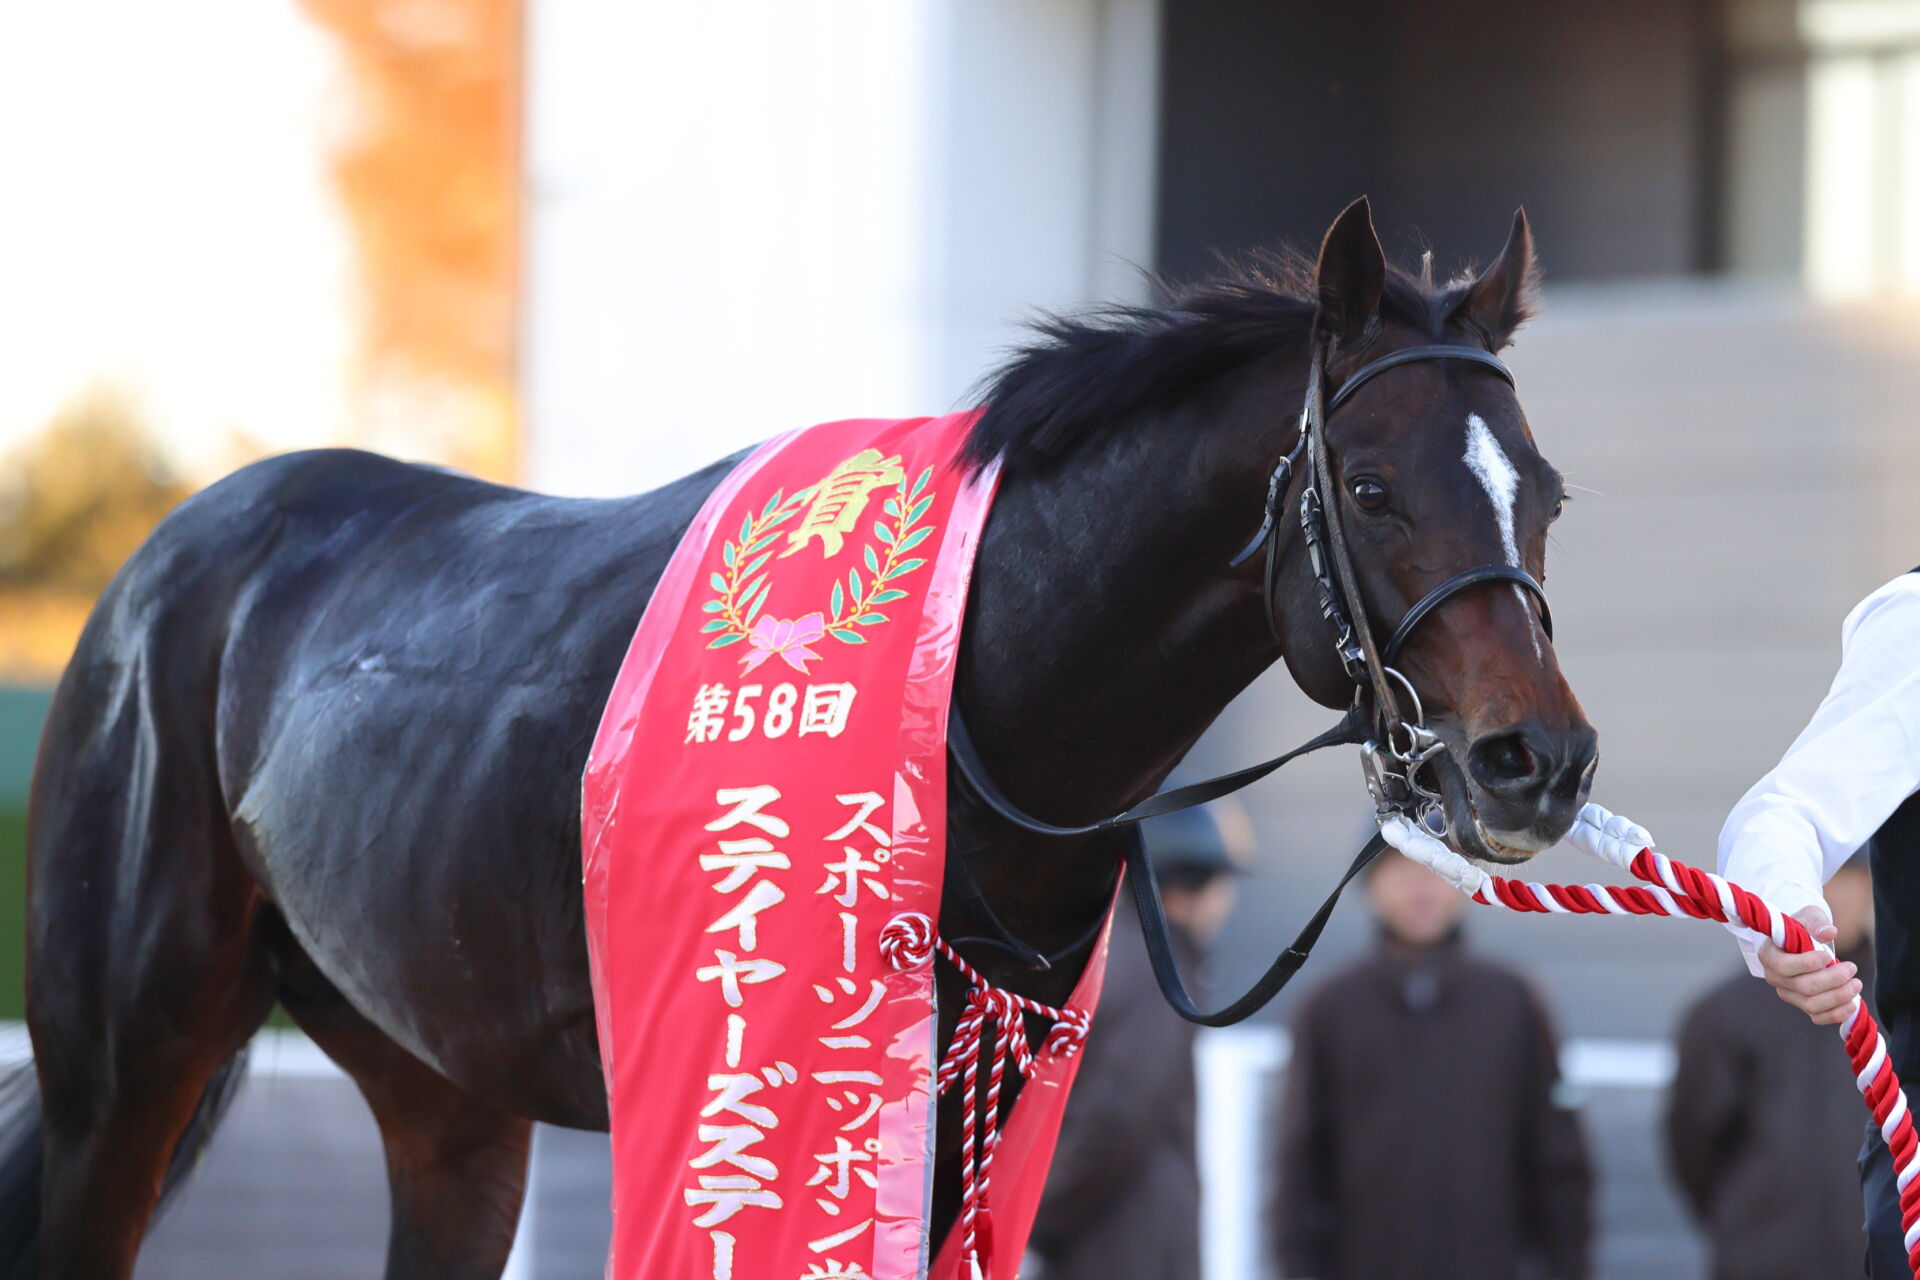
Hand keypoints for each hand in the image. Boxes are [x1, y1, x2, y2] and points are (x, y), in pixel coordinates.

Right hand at [1757, 905, 1860, 1024]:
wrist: (1806, 942)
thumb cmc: (1804, 928)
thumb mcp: (1809, 917)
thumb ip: (1816, 922)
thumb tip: (1829, 932)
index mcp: (1769, 955)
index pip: (1784, 966)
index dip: (1807, 964)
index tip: (1829, 955)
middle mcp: (1774, 978)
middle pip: (1803, 987)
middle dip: (1832, 980)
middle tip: (1852, 968)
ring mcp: (1788, 994)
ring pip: (1812, 1005)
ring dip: (1838, 997)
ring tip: (1856, 984)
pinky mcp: (1803, 1005)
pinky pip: (1818, 1017)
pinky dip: (1837, 1014)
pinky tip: (1854, 1003)